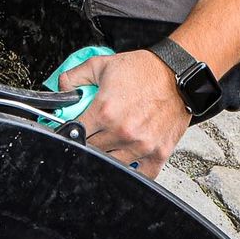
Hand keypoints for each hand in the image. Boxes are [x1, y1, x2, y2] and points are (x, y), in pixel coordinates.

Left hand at [58, 49, 190, 175]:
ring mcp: (141, 145)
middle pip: (92, 149)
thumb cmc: (143, 70)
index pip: (75, 133)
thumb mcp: (102, 64)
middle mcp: (122, 131)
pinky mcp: (159, 153)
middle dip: (90, 141)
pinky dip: (133, 169)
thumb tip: (62, 88)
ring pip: (112, 163)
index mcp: (105, 111)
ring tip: (113, 141)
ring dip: (109, 154)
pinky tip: (129, 157)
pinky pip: (142, 174)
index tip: (73, 129)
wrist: (177, 73)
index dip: (71, 131)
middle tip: (95, 132)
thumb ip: (75, 76)